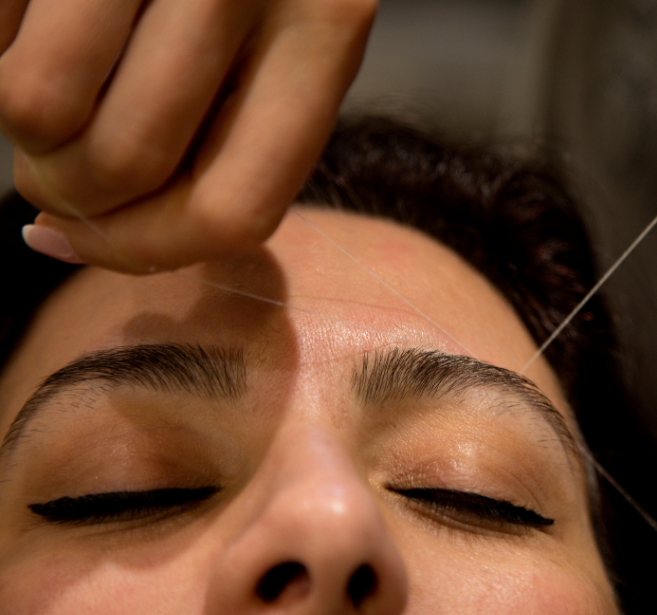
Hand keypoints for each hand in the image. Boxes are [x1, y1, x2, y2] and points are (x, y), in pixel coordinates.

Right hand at [0, 0, 375, 272]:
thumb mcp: (286, 41)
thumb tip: (76, 236)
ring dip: (21, 128)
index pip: (235, 209)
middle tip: (50, 168)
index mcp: (329, 31)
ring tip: (45, 86)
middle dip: (65, 193)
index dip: (144, 253)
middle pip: (126, 166)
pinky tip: (34, 18)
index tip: (77, 242)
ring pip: (36, 108)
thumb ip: (227, 139)